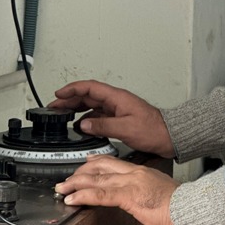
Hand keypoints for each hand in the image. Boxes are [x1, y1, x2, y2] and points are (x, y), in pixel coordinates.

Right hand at [49, 80, 174, 157]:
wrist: (169, 136)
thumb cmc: (153, 130)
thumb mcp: (125, 128)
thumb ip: (102, 125)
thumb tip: (83, 124)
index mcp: (117, 97)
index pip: (90, 87)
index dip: (72, 89)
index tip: (59, 94)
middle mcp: (116, 101)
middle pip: (88, 95)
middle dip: (70, 99)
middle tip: (54, 106)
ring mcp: (118, 109)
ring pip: (92, 105)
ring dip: (77, 108)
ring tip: (63, 115)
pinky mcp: (120, 118)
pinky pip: (99, 115)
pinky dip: (87, 119)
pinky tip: (81, 126)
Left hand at [54, 155, 181, 224]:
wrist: (191, 207)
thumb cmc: (181, 206)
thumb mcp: (161, 197)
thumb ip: (146, 200)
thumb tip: (139, 212)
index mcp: (142, 172)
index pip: (114, 163)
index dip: (95, 163)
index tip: (85, 164)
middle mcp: (134, 173)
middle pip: (100, 167)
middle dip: (80, 173)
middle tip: (67, 179)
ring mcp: (130, 183)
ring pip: (96, 179)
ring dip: (75, 184)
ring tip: (62, 189)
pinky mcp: (128, 196)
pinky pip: (100, 195)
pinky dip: (83, 196)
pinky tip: (72, 199)